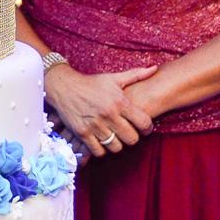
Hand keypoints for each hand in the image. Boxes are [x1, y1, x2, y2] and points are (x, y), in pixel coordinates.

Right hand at [43, 64, 158, 157]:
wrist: (64, 86)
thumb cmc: (91, 83)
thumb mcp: (114, 78)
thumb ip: (136, 74)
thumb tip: (155, 68)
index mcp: (119, 101)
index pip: (144, 123)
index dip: (148, 128)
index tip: (144, 128)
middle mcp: (108, 114)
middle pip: (131, 139)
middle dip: (132, 137)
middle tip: (128, 133)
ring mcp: (95, 125)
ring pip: (116, 147)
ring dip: (117, 144)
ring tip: (115, 137)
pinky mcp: (82, 133)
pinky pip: (98, 151)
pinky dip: (101, 149)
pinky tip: (101, 141)